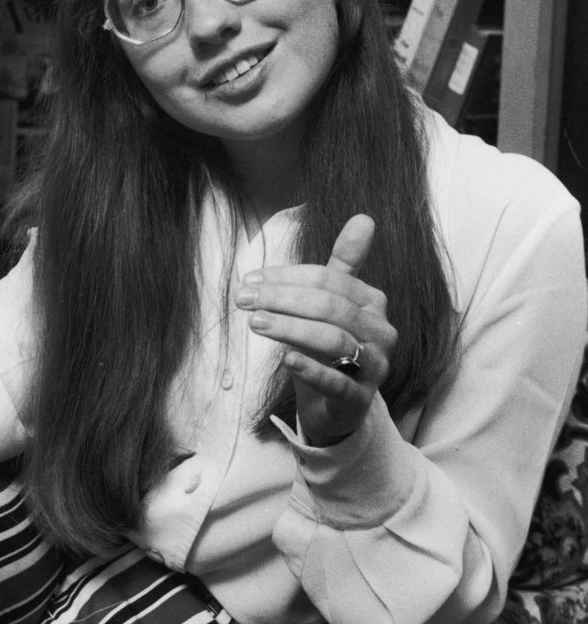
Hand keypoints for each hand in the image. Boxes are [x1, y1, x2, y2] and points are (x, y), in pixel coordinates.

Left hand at [235, 215, 397, 445]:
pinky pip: (337, 382)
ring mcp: (374, 366)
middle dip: (283, 299)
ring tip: (255, 322)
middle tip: (243, 298)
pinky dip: (311, 370)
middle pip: (329, 306)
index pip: (328, 279)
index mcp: (372, 301)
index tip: (249, 280)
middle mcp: (380, 331)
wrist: (338, 406)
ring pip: (333, 339)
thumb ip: (343, 264)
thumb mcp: (332, 304)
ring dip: (290, 328)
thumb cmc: (330, 348)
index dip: (287, 277)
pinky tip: (285, 360)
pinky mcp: (360, 399)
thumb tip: (364, 217)